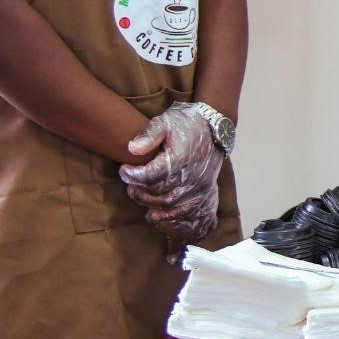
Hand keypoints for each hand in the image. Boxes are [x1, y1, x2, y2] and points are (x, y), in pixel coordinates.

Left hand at [121, 103, 225, 242]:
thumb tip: (131, 149)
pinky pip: (185, 212)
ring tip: (139, 194)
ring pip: (169, 205)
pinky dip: (169, 217)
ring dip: (150, 203)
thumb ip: (148, 135)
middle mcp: (190, 176)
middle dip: (138, 191)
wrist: (214, 127)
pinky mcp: (203, 192)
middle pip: (157, 194)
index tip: (124, 169)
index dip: (132, 176)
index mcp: (179, 158)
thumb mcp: (164, 122)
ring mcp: (198, 186)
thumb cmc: (186, 123)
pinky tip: (155, 214)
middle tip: (130, 183)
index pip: (149, 176)